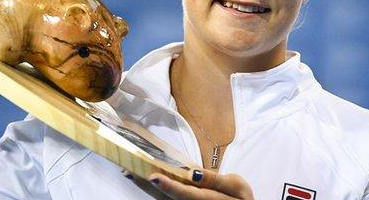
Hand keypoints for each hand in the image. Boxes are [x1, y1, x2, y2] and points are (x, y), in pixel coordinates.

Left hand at [123, 168, 253, 199]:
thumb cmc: (240, 198)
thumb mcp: (237, 186)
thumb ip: (215, 180)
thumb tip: (194, 173)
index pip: (185, 193)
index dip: (169, 186)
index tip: (154, 177)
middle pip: (166, 197)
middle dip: (146, 185)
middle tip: (128, 171)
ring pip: (162, 199)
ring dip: (145, 188)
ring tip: (129, 172)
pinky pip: (165, 199)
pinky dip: (153, 190)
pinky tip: (141, 180)